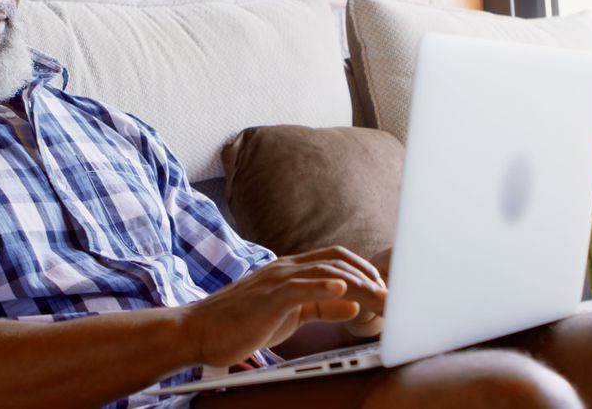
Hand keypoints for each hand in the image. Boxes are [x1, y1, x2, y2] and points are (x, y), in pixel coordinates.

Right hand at [180, 246, 387, 367]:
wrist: (197, 331)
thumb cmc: (240, 325)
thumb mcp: (290, 316)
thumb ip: (321, 305)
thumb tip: (353, 302)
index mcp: (290, 271)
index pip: (336, 260)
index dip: (365, 271)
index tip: (387, 291)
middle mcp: (285, 269)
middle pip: (338, 261)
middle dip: (370, 277)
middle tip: (394, 298)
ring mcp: (276, 280)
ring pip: (327, 271)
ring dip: (359, 283)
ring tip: (383, 297)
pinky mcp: (267, 297)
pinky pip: (301, 286)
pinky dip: (324, 285)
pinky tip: (344, 288)